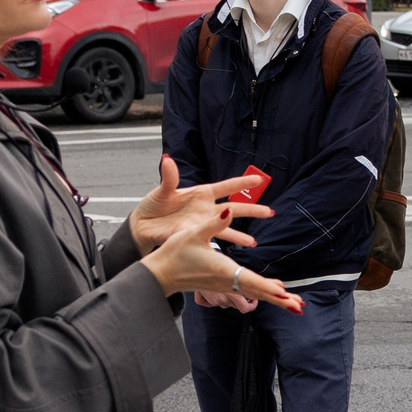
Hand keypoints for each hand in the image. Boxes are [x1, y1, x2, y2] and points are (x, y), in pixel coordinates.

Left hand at [129, 155, 273, 253]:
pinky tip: (237, 252)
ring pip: (228, 228)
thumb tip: (167, 160)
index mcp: (201, 193)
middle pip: (235, 208)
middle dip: (252, 210)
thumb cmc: (152, 205)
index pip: (226, 186)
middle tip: (269, 212)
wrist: (142, 226)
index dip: (243, 182)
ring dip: (242, 235)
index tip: (259, 179)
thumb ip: (169, 177)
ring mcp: (204, 223)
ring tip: (254, 242)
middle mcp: (206, 208)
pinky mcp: (197, 235)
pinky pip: (216, 241)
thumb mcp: (162, 190)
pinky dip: (226, 246)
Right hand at [140, 204, 301, 310]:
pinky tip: (275, 292)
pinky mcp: (223, 286)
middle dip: (280, 300)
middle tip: (299, 307)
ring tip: (295, 305)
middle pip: (258, 292)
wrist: (159, 274)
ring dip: (275, 299)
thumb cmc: (173, 254)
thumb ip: (214, 223)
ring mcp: (225, 286)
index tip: (286, 296)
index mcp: (223, 270)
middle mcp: (227, 281)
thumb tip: (229, 211)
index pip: (252, 281)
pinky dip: (264, 293)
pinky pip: (248, 291)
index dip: (270, 289)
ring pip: (255, 294)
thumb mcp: (193, 233)